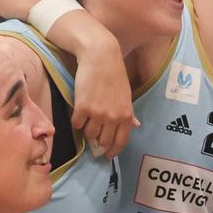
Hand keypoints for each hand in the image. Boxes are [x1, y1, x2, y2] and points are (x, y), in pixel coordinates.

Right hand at [60, 16, 136, 157]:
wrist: (100, 56)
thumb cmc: (114, 74)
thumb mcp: (126, 95)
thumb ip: (129, 113)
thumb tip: (136, 126)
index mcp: (126, 115)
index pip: (121, 142)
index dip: (113, 151)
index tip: (107, 156)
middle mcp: (113, 117)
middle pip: (103, 141)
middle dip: (98, 141)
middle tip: (94, 136)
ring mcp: (98, 114)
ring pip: (89, 134)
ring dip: (87, 130)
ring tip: (87, 119)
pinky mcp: (82, 108)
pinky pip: (77, 125)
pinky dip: (77, 122)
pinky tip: (79, 113)